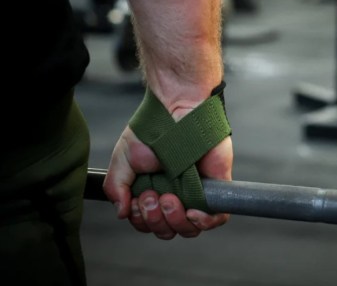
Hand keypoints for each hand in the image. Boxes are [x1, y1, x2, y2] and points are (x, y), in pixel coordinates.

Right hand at [103, 126, 232, 239]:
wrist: (176, 109)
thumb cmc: (150, 131)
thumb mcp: (123, 159)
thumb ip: (116, 186)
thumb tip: (121, 212)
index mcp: (152, 192)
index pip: (148, 224)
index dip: (142, 221)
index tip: (138, 200)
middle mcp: (174, 195)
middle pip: (168, 230)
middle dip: (156, 220)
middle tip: (153, 197)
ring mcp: (195, 193)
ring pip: (190, 229)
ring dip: (176, 221)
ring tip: (170, 199)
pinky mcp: (214, 187)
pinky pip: (216, 218)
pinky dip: (205, 222)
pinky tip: (193, 212)